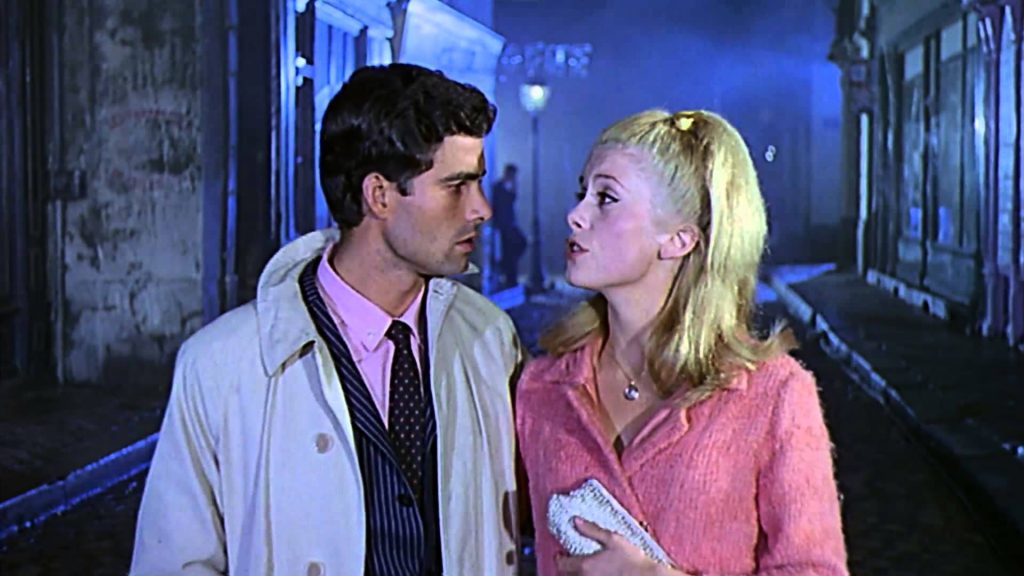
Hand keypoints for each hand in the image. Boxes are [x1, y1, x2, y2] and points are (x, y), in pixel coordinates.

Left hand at [555, 518, 680, 575]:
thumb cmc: (632, 560)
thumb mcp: (612, 539)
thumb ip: (592, 530)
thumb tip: (576, 521)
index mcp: (585, 565)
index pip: (562, 564)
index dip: (560, 558)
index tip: (562, 554)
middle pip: (567, 575)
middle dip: (567, 568)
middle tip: (571, 560)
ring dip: (576, 574)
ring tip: (583, 568)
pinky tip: (595, 573)